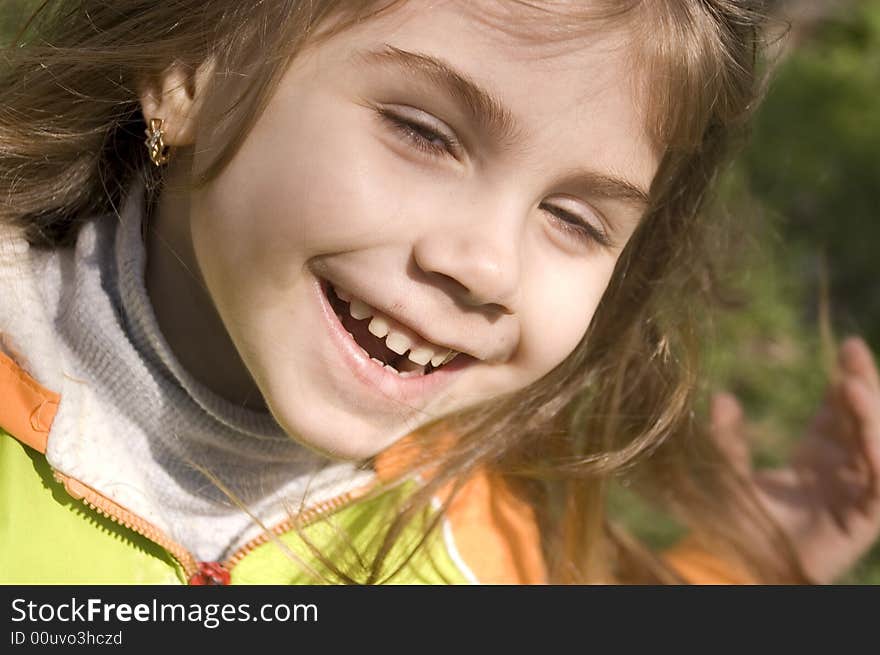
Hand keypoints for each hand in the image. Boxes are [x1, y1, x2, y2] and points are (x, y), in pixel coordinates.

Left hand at [710, 336, 879, 583]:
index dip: (846, 380)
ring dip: (872, 418)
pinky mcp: (860, 525)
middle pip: (863, 422)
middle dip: (864, 386)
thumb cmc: (734, 523)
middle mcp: (840, 473)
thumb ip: (727, 438)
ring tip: (854, 387)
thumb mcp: (728, 471)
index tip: (848, 346)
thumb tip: (724, 397)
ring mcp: (853, 497)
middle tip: (854, 353)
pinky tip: (874, 443)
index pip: (840, 412)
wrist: (736, 567)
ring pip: (877, 450)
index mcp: (815, 458)